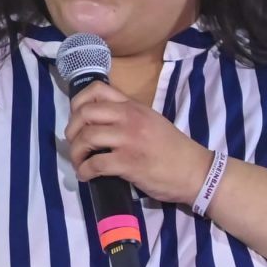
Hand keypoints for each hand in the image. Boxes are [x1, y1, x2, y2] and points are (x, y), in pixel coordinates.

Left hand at [64, 83, 214, 205]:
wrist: (195, 171)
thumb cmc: (173, 149)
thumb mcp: (151, 122)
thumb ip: (127, 117)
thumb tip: (98, 123)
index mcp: (134, 107)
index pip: (96, 89)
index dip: (77, 103)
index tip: (77, 119)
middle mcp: (130, 118)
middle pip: (84, 114)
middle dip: (71, 131)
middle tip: (75, 144)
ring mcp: (129, 140)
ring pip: (86, 138)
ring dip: (76, 153)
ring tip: (80, 163)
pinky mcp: (128, 162)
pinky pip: (95, 164)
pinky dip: (84, 171)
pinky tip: (86, 176)